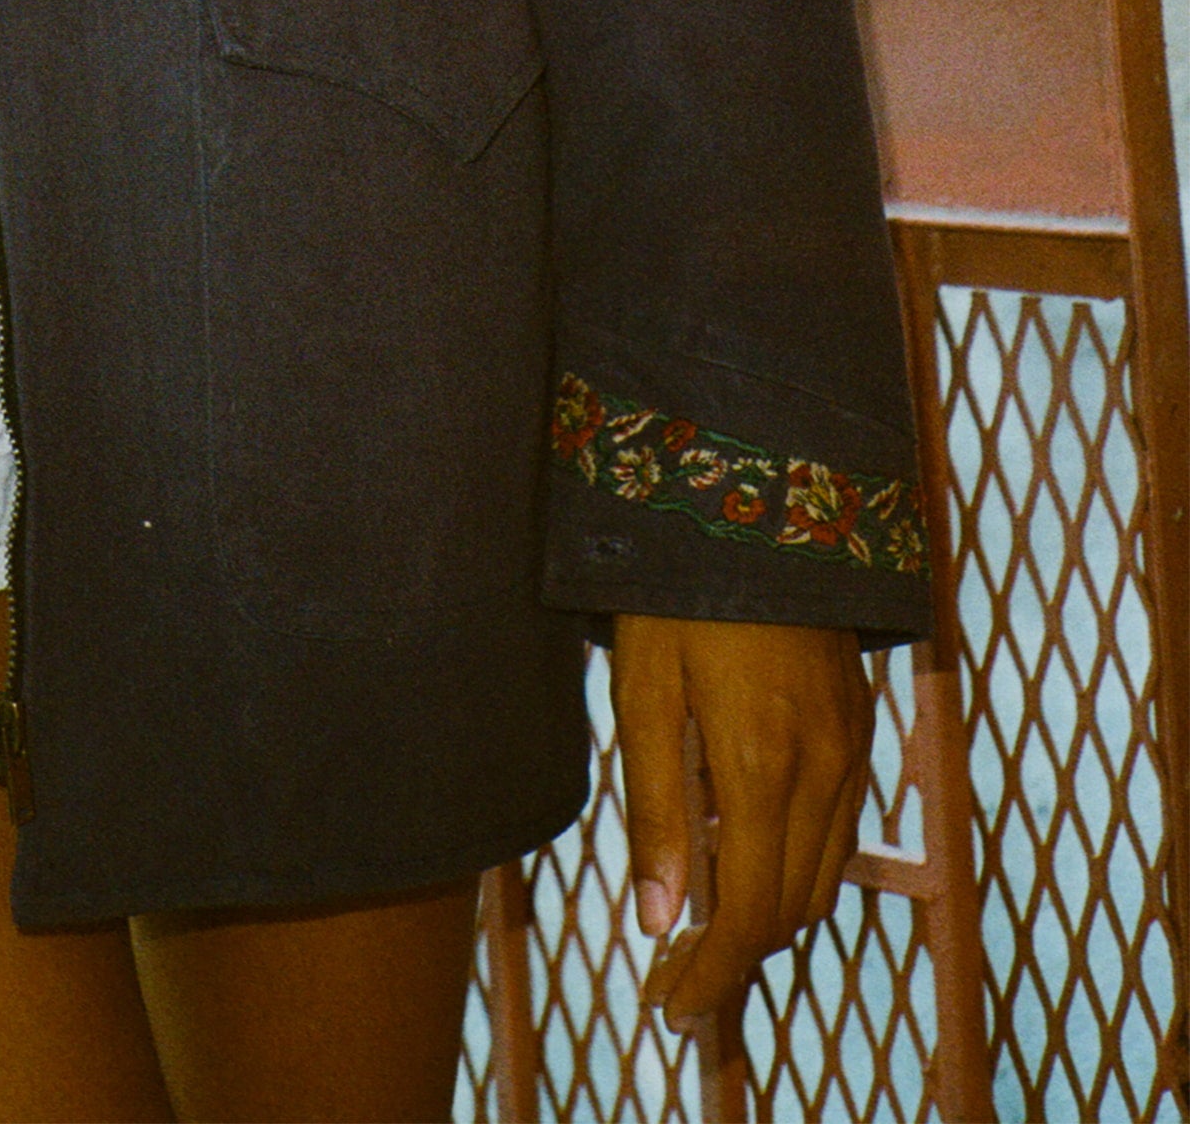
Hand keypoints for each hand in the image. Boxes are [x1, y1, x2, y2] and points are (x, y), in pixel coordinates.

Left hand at [615, 616, 874, 1034]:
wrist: (759, 497)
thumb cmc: (680, 590)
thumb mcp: (644, 692)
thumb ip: (654, 809)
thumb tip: (658, 918)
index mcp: (763, 768)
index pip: (747, 915)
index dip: (710, 975)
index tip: (669, 1008)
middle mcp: (824, 771)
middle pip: (790, 910)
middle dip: (734, 963)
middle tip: (675, 989)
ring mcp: (853, 750)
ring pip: (822, 878)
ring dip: (769, 921)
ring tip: (706, 944)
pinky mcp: (861, 728)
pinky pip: (840, 832)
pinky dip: (799, 871)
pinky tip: (753, 867)